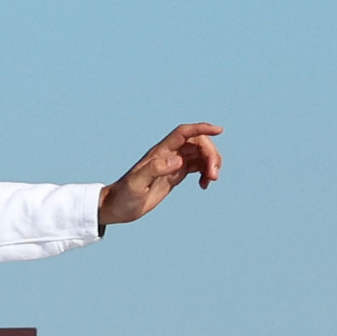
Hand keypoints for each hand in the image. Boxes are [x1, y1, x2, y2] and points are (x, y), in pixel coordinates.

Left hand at [99, 122, 223, 226]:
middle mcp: (167, 155)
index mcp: (159, 153)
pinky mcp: (175, 175)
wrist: (117, 206)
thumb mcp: (136, 184)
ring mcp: (172, 164)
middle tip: (213, 176)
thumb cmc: (123, 196)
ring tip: (209, 181)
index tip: (219, 130)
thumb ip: (154, 169)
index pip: (184, 133)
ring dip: (211, 164)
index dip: (201, 128)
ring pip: (200, 154)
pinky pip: (197, 166)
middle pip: (198, 143)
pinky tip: (203, 186)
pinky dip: (206, 172)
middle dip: (211, 155)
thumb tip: (178, 160)